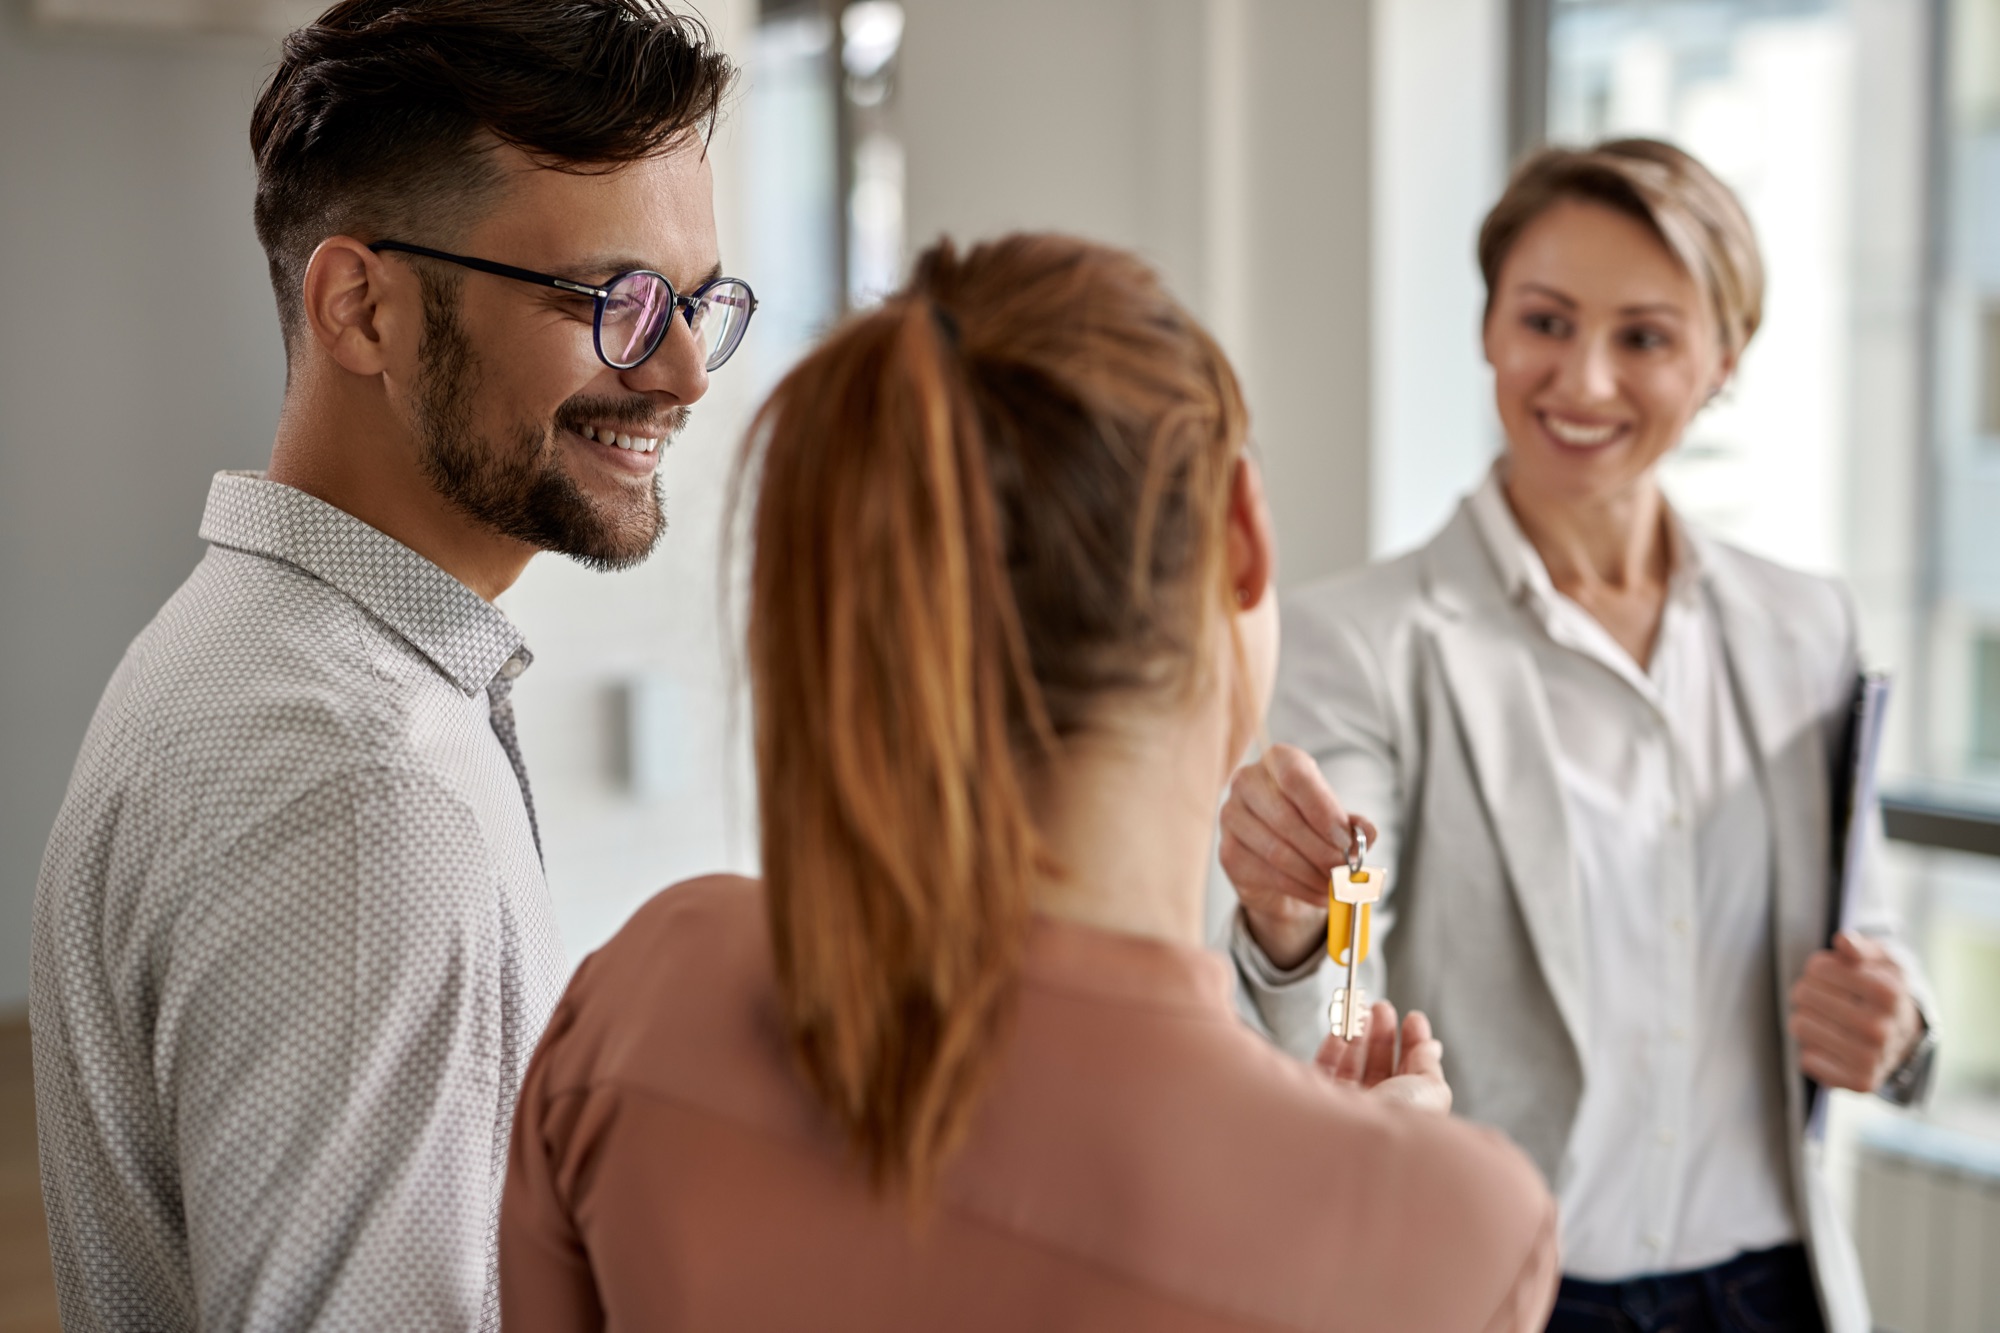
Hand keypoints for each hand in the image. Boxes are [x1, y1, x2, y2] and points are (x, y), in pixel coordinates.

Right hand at [1219, 744, 1377, 968]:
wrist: (1278, 856)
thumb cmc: (1310, 827)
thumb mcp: (1337, 820)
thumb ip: (1354, 825)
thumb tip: (1368, 832)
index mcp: (1278, 761)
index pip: (1295, 778)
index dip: (1322, 810)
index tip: (1345, 840)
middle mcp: (1247, 782)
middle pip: (1285, 818)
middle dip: (1321, 851)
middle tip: (1345, 871)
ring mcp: (1231, 816)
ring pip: (1276, 851)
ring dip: (1312, 874)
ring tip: (1336, 886)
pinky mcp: (1228, 852)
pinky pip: (1266, 874)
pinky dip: (1300, 889)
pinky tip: (1318, 893)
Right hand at [1314, 1000, 1450, 1113]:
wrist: (1361, 1138)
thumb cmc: (1400, 1120)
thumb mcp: (1431, 1089)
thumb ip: (1429, 1064)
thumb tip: (1431, 1046)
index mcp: (1405, 1110)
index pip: (1410, 1071)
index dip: (1412, 1042)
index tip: (1412, 1019)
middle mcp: (1376, 1110)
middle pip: (1380, 1065)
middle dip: (1384, 1033)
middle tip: (1383, 1008)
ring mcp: (1347, 1107)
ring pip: (1353, 1063)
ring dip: (1359, 1033)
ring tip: (1364, 1010)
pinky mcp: (1319, 1102)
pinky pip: (1325, 1067)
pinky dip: (1333, 1044)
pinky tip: (1341, 1028)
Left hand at [1787, 931, 1922, 1092]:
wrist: (1907, 1036)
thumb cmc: (1886, 990)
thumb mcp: (1882, 960)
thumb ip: (1861, 948)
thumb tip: (1843, 941)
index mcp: (1889, 993)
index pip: (1819, 969)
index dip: (1816, 967)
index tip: (1826, 971)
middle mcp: (1882, 1028)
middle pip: (1803, 995)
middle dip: (1806, 989)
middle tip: (1820, 995)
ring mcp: (1872, 1058)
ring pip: (1800, 1025)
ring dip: (1805, 1017)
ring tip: (1825, 1018)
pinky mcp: (1861, 1082)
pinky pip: (1808, 1059)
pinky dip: (1812, 1049)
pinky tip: (1831, 1043)